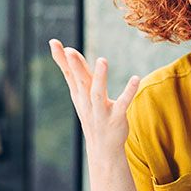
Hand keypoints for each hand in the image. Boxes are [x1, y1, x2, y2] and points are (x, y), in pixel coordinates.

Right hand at [48, 39, 139, 156]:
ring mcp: (101, 111)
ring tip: (102, 60)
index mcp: (79, 95)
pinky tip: (136, 78)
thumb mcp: (81, 94)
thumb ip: (75, 73)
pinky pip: (123, 104)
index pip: (68, 74)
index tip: (54, 42)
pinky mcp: (116, 118)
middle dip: (75, 67)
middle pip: (80, 82)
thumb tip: (67, 50)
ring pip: (97, 93)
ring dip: (100, 77)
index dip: (61, 59)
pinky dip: (129, 91)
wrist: (103, 148)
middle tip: (70, 51)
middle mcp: (87, 102)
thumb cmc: (92, 115)